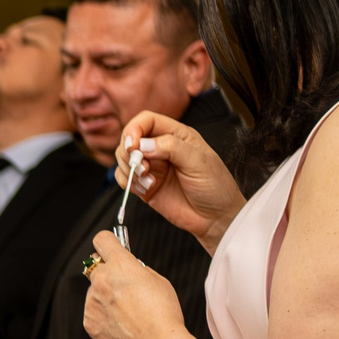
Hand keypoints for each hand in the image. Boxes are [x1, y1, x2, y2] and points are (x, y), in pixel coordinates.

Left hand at [80, 231, 184, 338]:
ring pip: (95, 292)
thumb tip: (129, 269)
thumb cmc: (163, 315)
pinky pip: (94, 312)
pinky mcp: (89, 322)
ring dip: (106, 297)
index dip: (109, 242)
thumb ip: (138, 270)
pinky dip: (104, 316)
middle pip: (96, 267)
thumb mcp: (158, 281)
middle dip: (108, 273)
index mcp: (121, 266)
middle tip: (124, 286)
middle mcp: (102, 281)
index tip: (111, 247)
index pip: (103, 240)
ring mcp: (92, 302)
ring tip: (129, 313)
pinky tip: (123, 324)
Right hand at [117, 111, 243, 253]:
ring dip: (129, 170)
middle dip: (129, 153)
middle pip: (129, 138)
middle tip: (142, 168)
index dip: (134, 129)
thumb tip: (142, 144)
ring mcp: (151, 167)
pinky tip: (147, 189)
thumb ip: (172, 148)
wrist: (215, 218)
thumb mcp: (198, 162)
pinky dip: (128, 184)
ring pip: (123, 159)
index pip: (146, 121)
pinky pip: (123, 178)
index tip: (132, 146)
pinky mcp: (144, 185)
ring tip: (149, 181)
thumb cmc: (215, 187)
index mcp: (177, 135)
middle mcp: (161, 148)